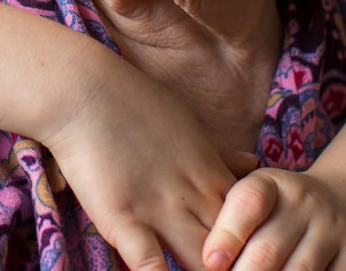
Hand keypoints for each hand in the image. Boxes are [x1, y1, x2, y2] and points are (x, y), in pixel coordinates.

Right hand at [41, 60, 241, 270]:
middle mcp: (194, 197)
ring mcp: (159, 210)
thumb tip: (253, 163)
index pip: (253, 225)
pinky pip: (149, 263)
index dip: (258, 248)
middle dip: (241, 266)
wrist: (85, 91)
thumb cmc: (136, 103)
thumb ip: (221, 153)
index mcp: (212, 176)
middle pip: (235, 250)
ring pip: (203, 263)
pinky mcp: (123, 219)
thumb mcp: (190, 125)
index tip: (259, 259)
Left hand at [202, 168, 345, 270]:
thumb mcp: (258, 192)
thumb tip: (206, 259)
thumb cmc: (282, 204)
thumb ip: (227, 215)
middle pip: (269, 249)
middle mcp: (304, 204)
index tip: (211, 262)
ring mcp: (333, 232)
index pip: (248, 203)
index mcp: (271, 184)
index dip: (227, 235)